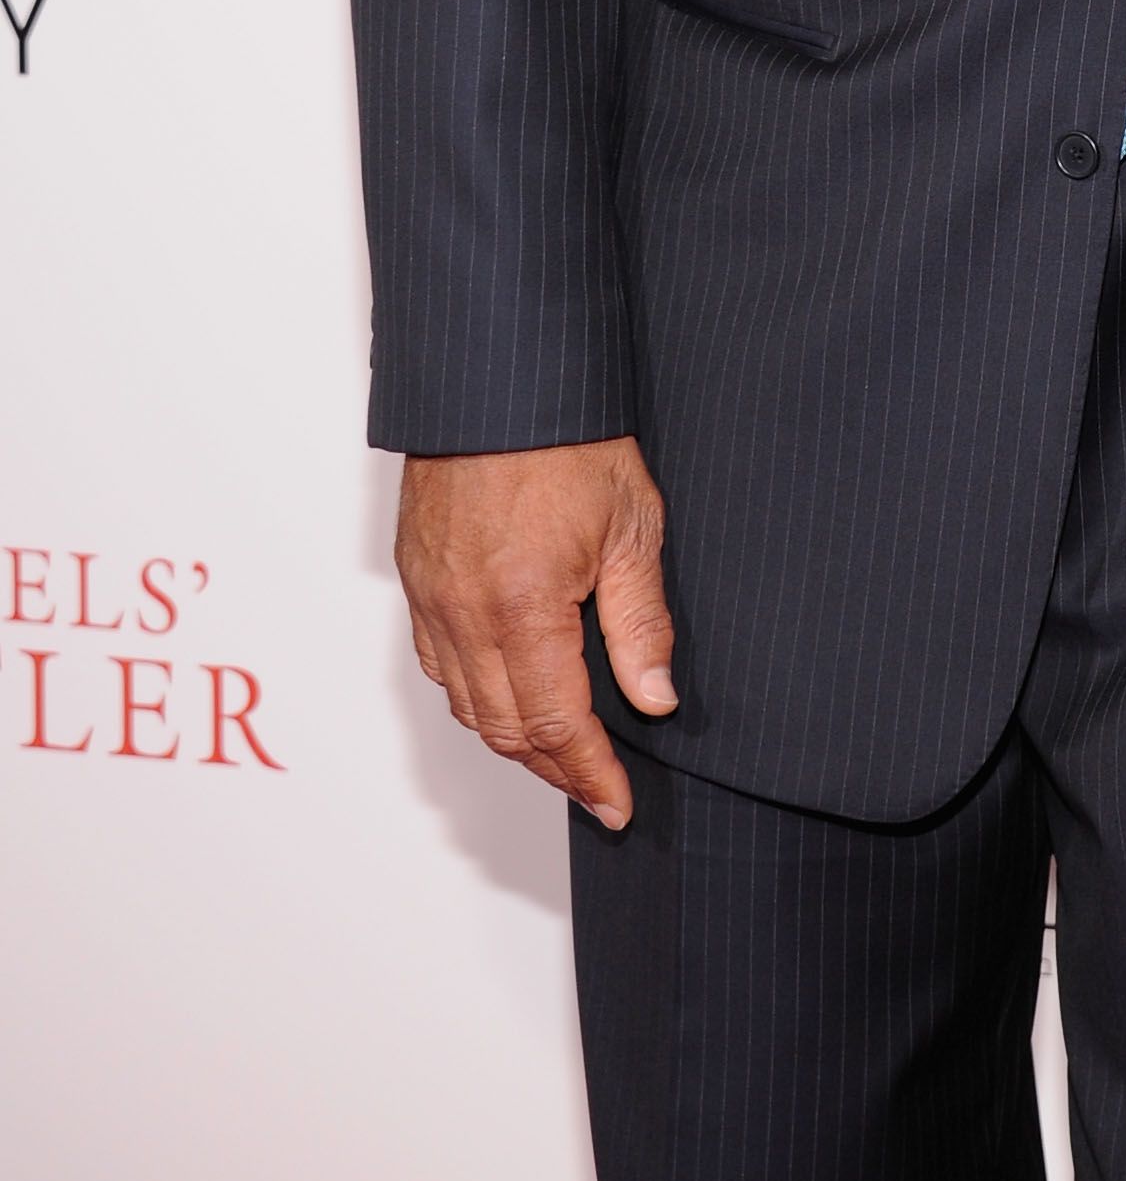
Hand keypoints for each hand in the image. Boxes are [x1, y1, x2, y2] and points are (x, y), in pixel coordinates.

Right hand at [396, 436, 675, 830]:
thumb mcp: (631, 526)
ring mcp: (432, 597)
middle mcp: (465, 613)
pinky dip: (475, 696)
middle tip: (596, 788)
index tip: (617, 805)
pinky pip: (439, 664)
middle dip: (555, 769)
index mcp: (523, 608)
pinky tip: (510, 694)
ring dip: (514, 739)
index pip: (558, 725)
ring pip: (467, 704)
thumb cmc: (568, 437)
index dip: (590, 774)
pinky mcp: (416, 577)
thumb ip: (642, 622)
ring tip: (562, 754)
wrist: (498, 376)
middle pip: (506, 729)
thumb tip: (654, 699)